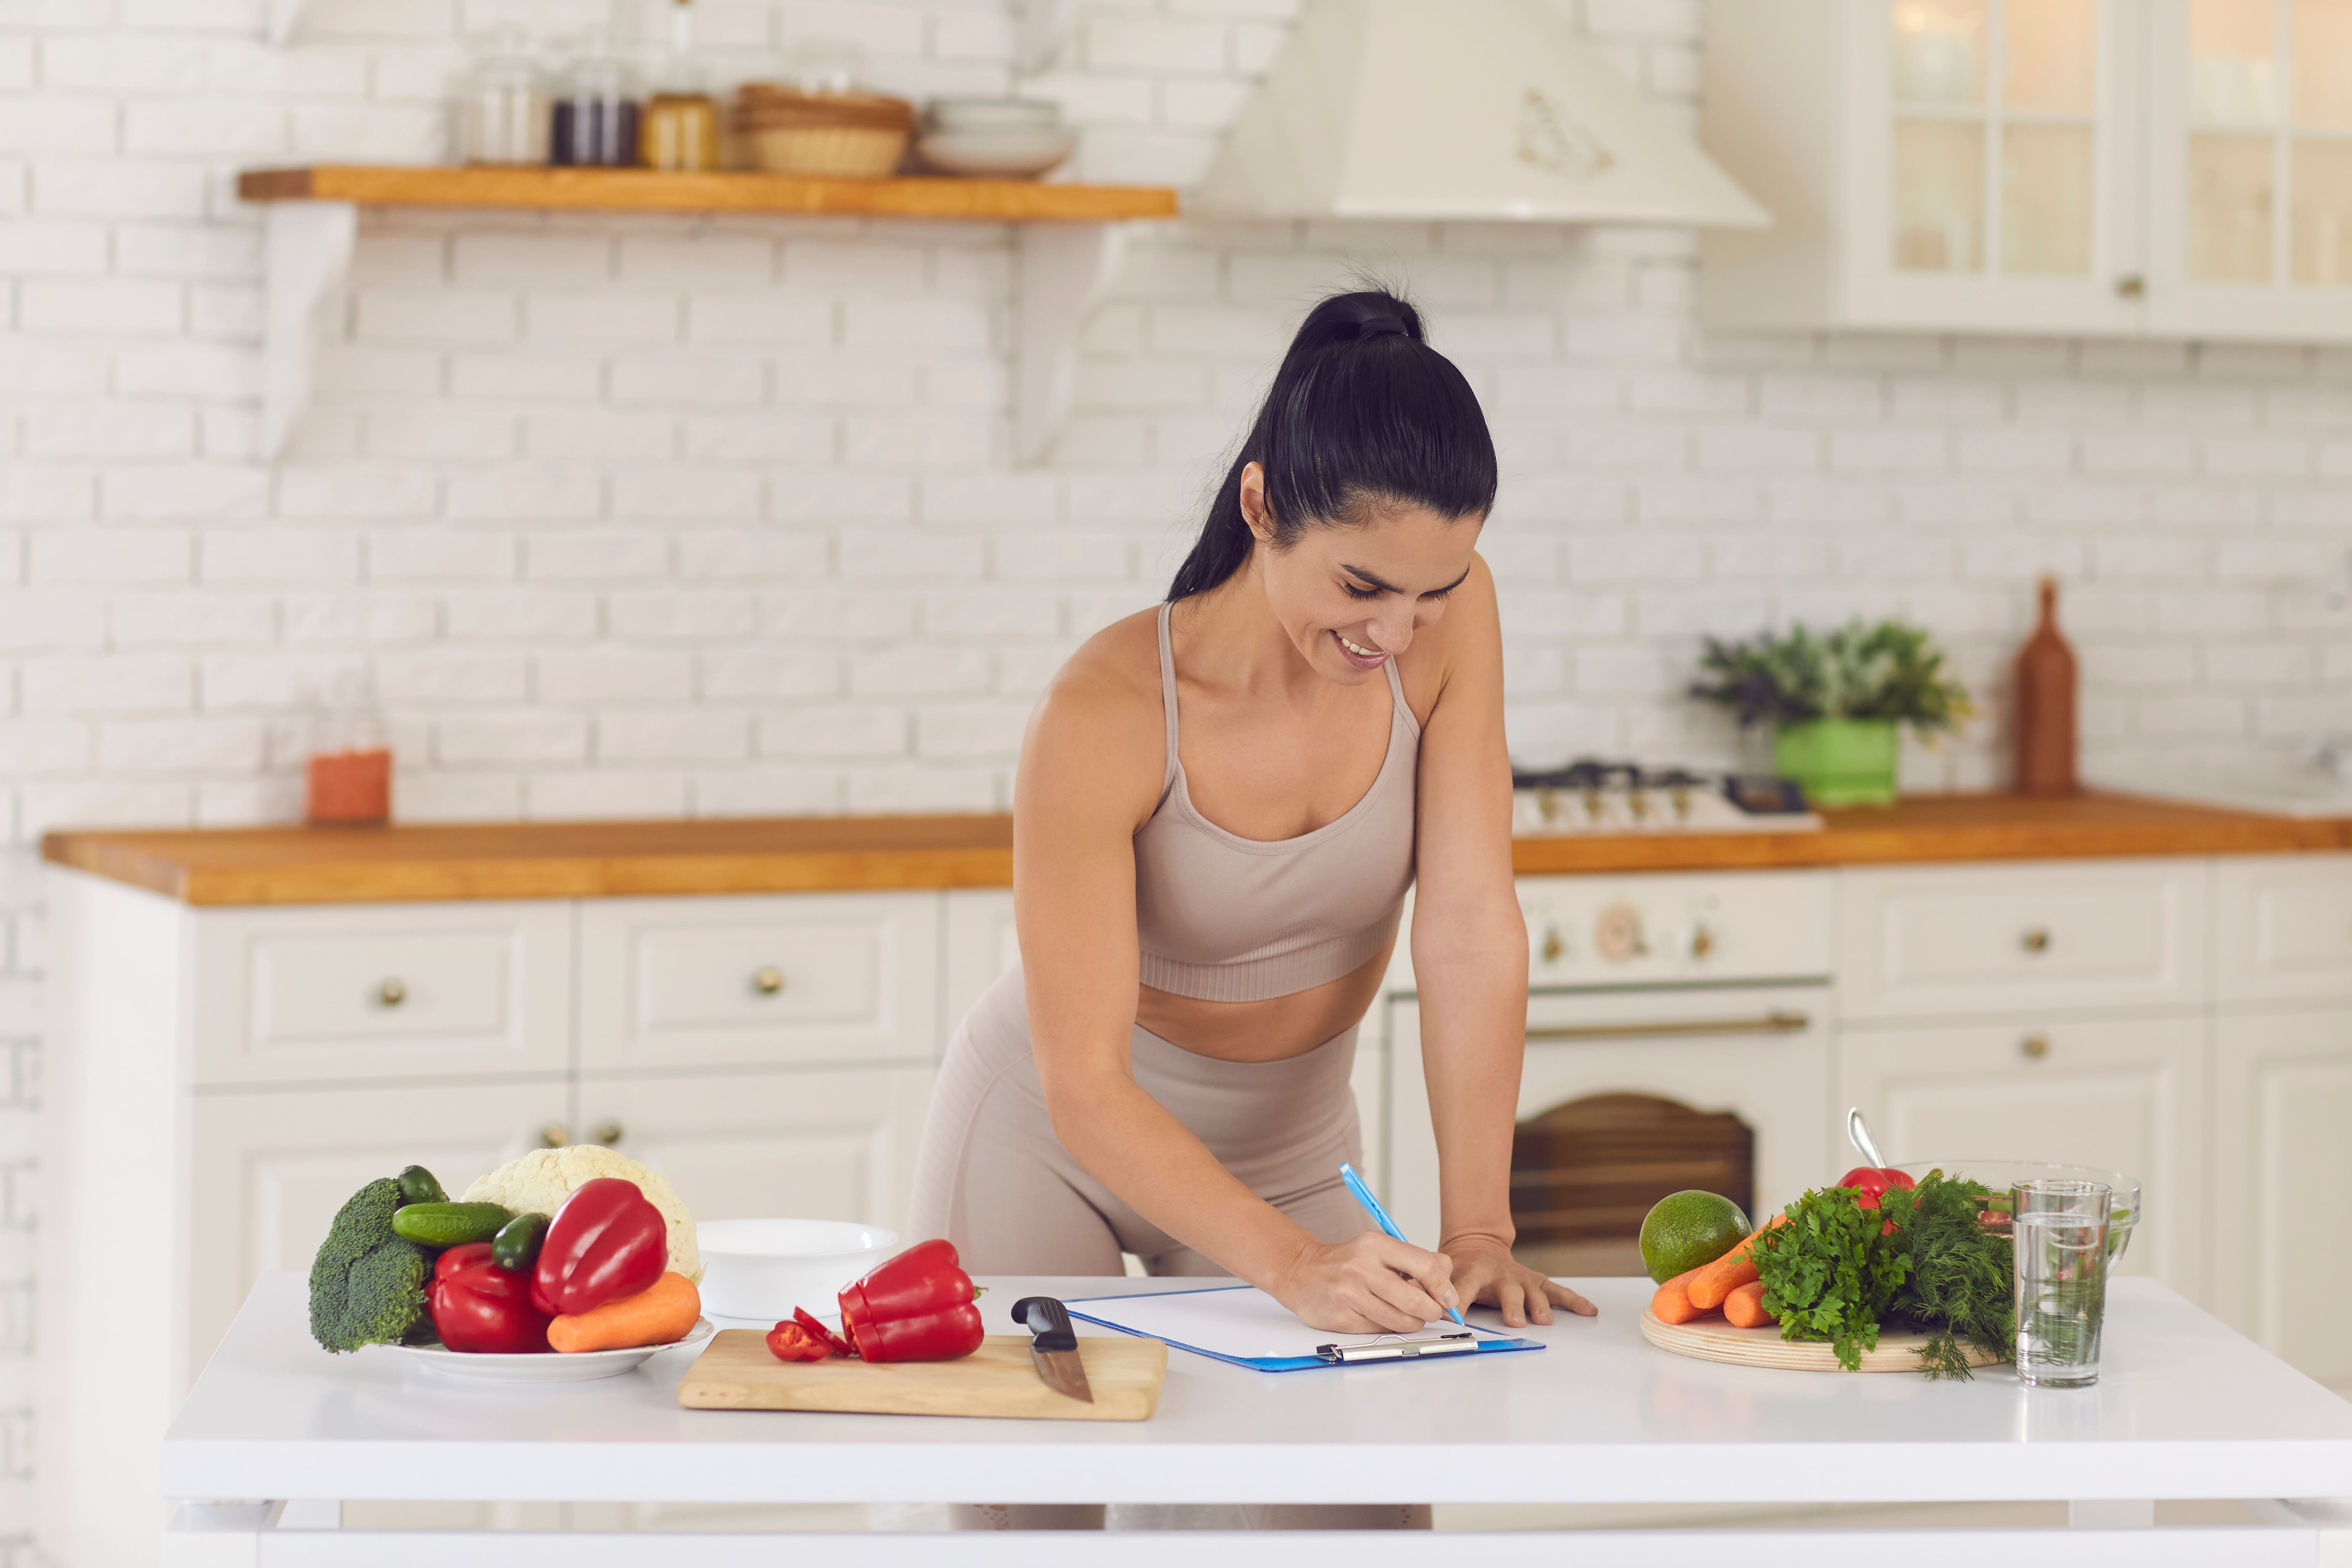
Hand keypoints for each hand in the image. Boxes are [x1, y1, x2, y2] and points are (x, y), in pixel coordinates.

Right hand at [1270, 1230, 1459, 1333]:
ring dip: (1413, 1322)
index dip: (1444, 1287)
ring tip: (1406, 1314)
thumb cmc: (1348, 1262)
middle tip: (1431, 1311)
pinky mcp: (1344, 1319)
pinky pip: (1382, 1330)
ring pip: (1403, 1321)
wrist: (1301, 1273)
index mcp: (1375, 1244)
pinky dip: (1389, 1327)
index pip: (1426, 1267)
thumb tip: (1448, 1285)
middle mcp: (1362, 1268)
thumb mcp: (1379, 1248)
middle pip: (1418, 1301)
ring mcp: (1351, 1295)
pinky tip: (1381, 1315)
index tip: (1449, 1297)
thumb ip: (1415, 1261)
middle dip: (1432, 1311)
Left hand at [1443, 1233, 1596, 1327]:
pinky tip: (1589, 1310)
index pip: (1466, 1286)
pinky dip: (1574, 1301)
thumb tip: (1427, 1311)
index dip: (1462, 1301)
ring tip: (1544, 1321)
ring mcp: (1522, 1278)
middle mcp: (1501, 1274)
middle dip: (1512, 1306)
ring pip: (1534, 1292)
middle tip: (1514, 1321)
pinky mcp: (1538, 1282)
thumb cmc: (1462, 1267)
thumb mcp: (1445, 1274)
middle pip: (1508, 1291)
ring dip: (1540, 1306)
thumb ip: (1436, 1290)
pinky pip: (1558, 1292)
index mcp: (1474, 1272)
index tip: (1458, 1316)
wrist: (1478, 1246)